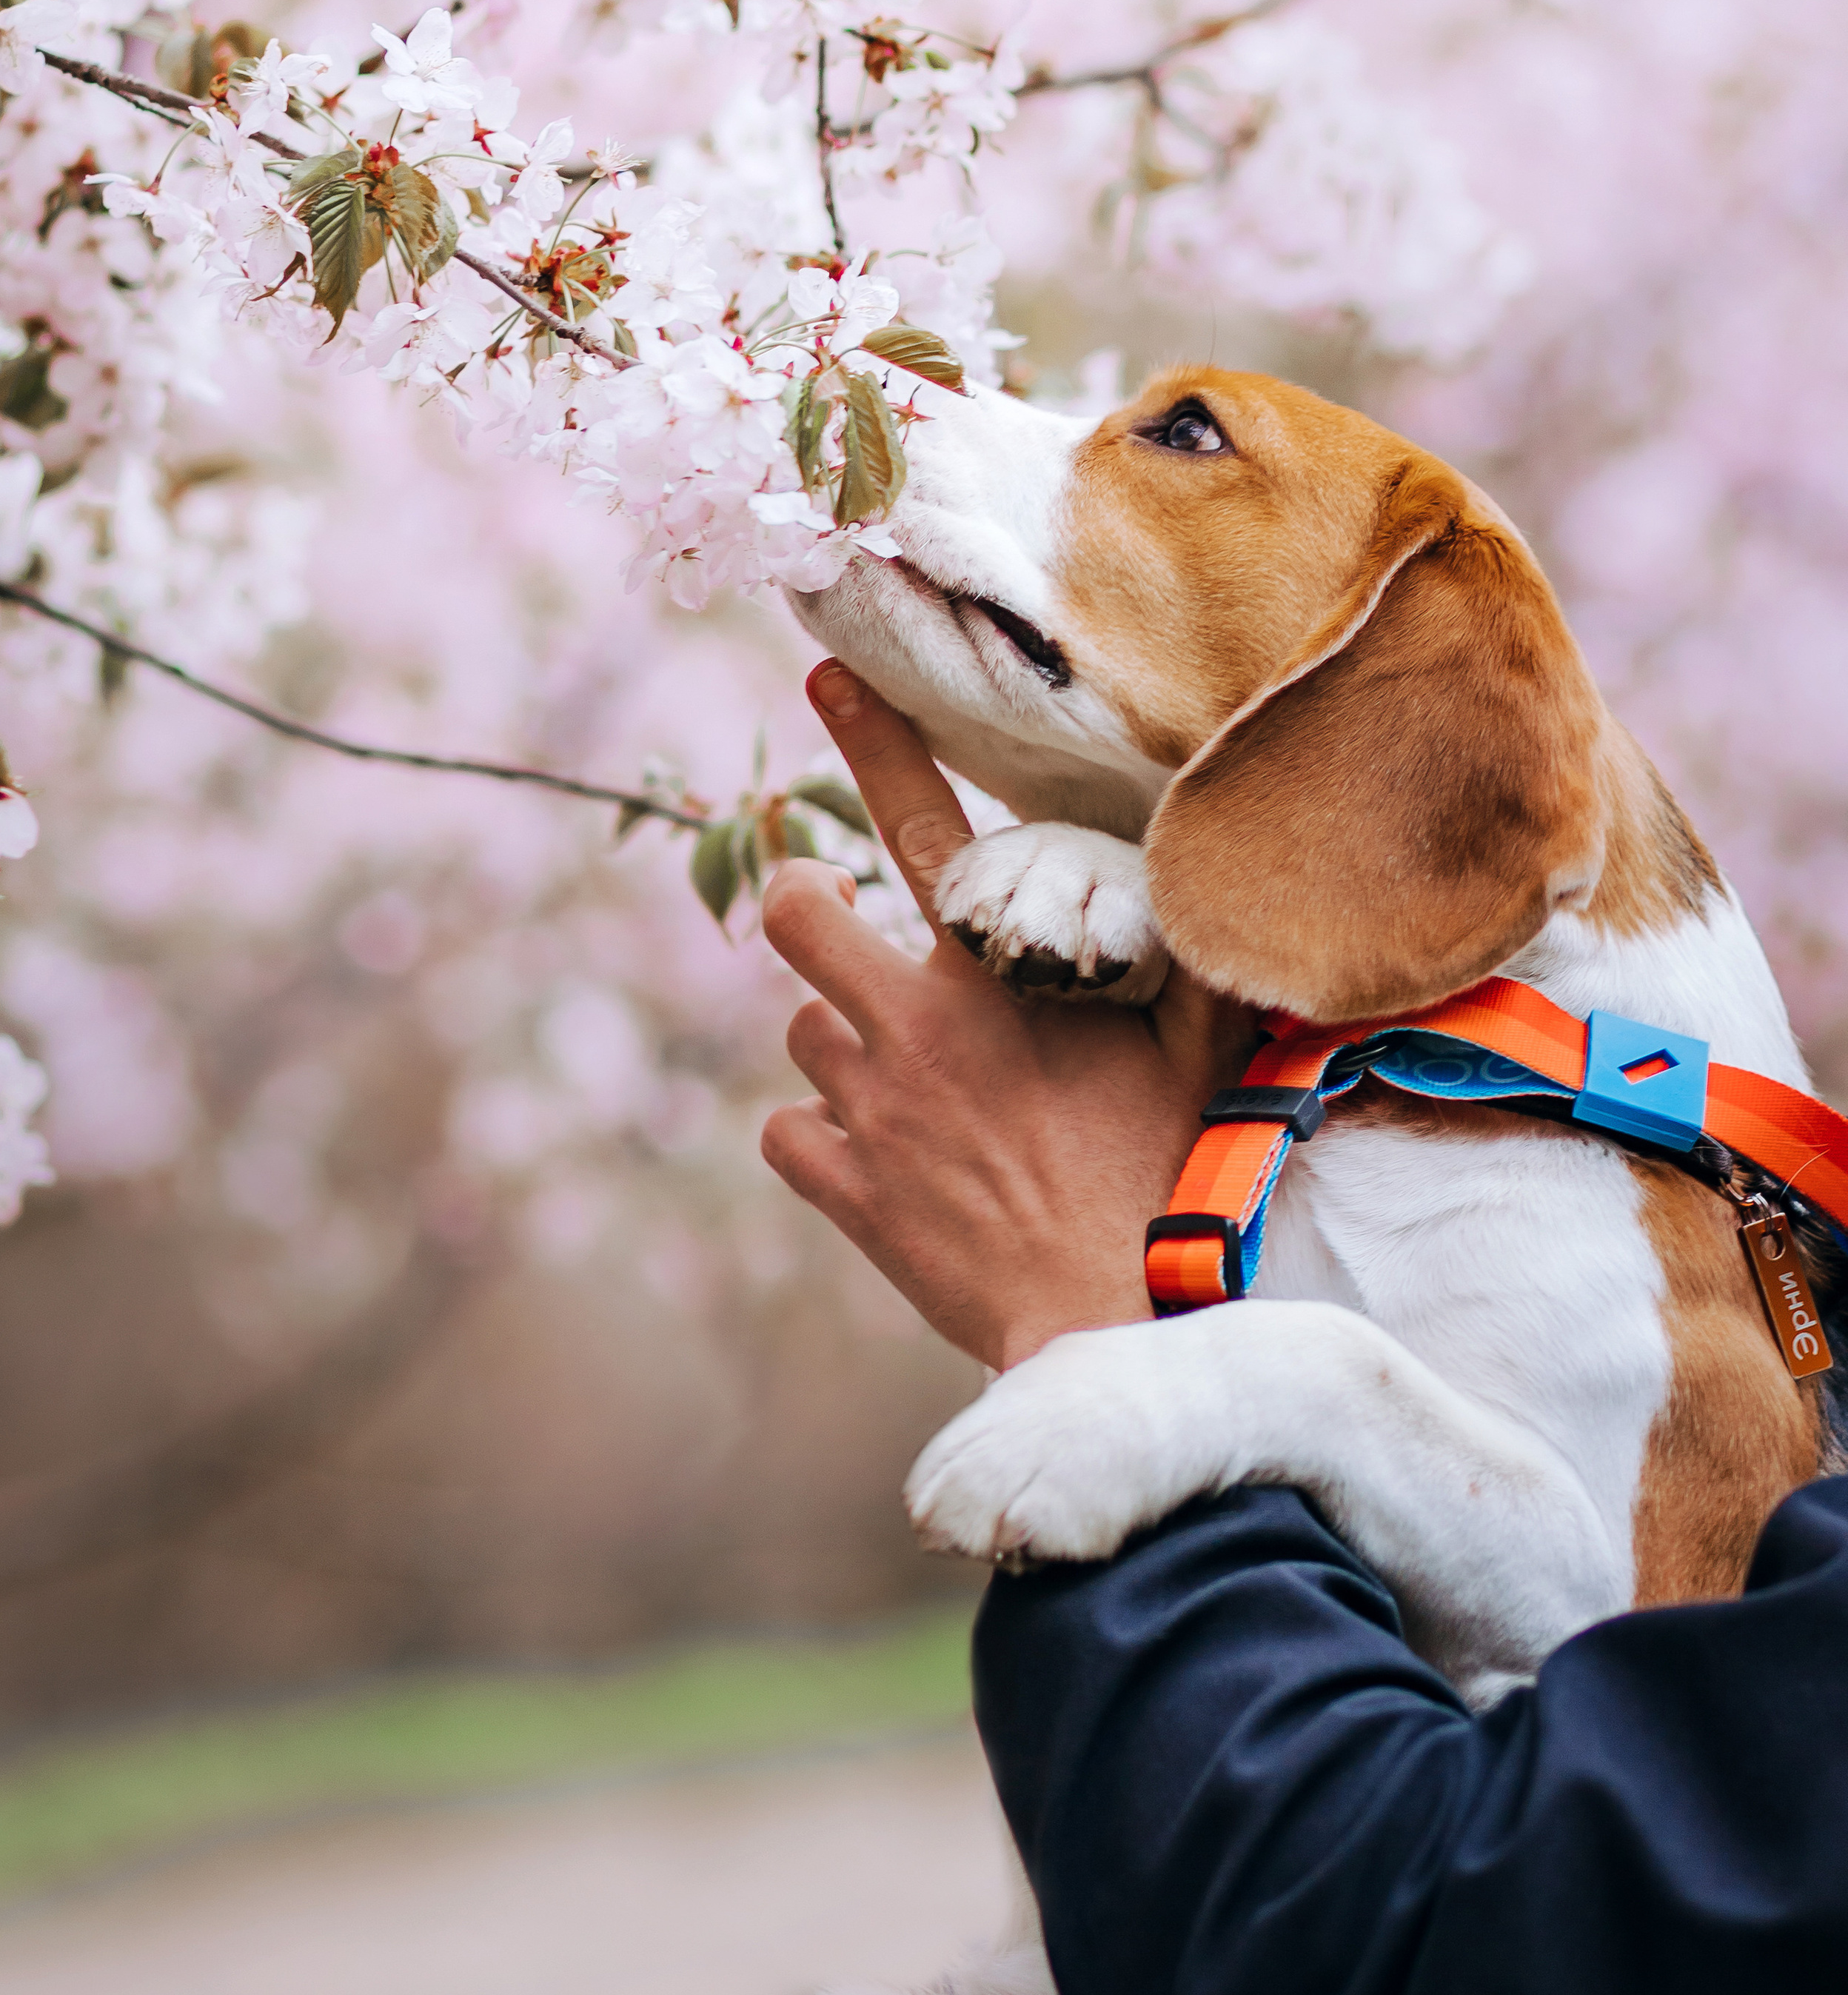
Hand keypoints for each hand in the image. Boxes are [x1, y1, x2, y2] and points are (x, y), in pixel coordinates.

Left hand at [759, 662, 1255, 1371]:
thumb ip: (1187, 956)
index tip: (824, 675)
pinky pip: (786, 1135)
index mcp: (993, 977)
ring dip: (840, 1042)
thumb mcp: (1196, 1048)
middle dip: (806, 901)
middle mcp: (913, 1027)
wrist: (1112, 1319)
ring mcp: (871, 1111)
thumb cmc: (1166, 1176)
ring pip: (801, 1034)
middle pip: (798, 917)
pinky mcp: (845, 1191)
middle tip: (834, 913)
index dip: (869, 739)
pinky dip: (818, 1139)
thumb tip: (1207, 874)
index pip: (918, 824)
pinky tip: (876, 1157)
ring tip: (908, 1081)